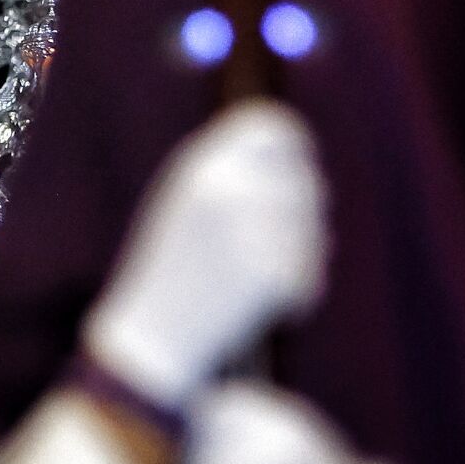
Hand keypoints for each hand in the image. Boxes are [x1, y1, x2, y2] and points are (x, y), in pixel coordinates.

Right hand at [83, 100, 326, 409]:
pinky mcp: (266, 272)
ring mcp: (245, 230)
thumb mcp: (188, 210)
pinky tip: (268, 309)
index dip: (297, 147)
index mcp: (199, 169)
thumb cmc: (170, 275)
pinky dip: (300, 295)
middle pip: (305, 182)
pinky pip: (308, 276)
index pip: (271, 126)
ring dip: (304, 259)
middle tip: (289, 247)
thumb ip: (231, 174)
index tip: (302, 173)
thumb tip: (293, 145)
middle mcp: (224, 190)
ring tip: (263, 284)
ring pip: (314, 232)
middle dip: (306, 216)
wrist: (151, 337)